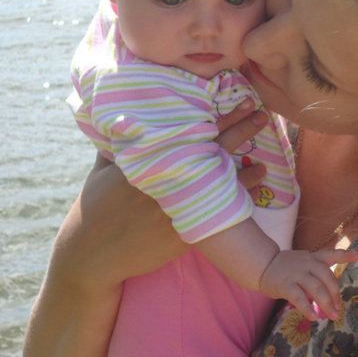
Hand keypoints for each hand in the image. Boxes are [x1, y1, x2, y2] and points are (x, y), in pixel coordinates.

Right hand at [66, 97, 269, 287]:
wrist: (92, 256)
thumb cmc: (94, 208)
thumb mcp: (102, 170)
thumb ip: (117, 144)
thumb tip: (123, 118)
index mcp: (149, 158)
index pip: (192, 129)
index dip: (219, 114)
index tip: (241, 99)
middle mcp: (167, 179)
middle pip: (212, 148)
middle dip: (240, 129)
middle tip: (262, 114)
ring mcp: (178, 206)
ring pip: (221, 182)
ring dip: (247, 172)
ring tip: (265, 162)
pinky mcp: (184, 231)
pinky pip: (219, 211)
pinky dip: (239, 200)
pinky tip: (255, 190)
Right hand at [259, 249, 357, 320]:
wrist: (263, 265)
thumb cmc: (287, 267)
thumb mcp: (304, 262)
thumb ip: (317, 273)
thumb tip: (331, 295)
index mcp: (313, 258)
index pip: (330, 254)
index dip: (344, 254)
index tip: (357, 254)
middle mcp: (307, 263)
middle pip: (327, 277)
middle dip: (335, 294)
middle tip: (338, 308)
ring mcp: (296, 273)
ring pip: (316, 289)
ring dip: (326, 304)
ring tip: (332, 316)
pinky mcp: (285, 285)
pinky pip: (299, 298)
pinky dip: (307, 308)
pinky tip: (314, 317)